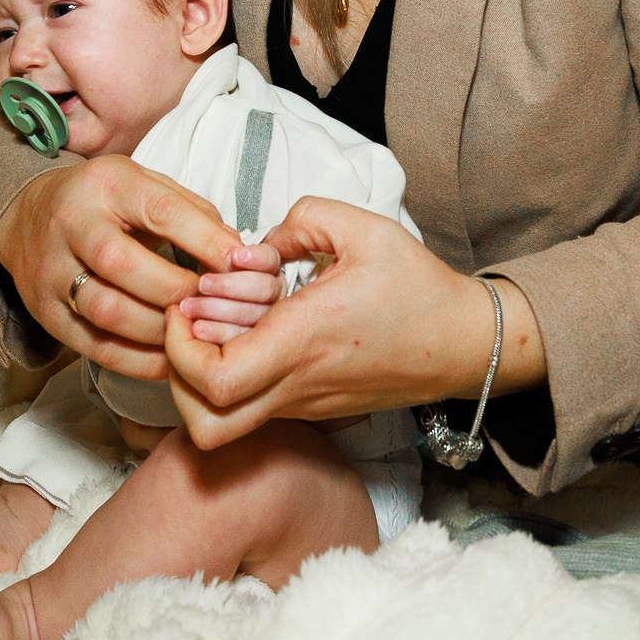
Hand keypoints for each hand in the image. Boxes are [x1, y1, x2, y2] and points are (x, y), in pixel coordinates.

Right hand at [0, 156, 245, 382]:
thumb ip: (193, 214)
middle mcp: (72, 224)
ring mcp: (51, 271)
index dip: (204, 240)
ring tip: (193, 335)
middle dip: (176, 290)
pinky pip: (94, 346)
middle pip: (123, 264)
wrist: (26, 215)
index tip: (240, 263)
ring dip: (159, 331)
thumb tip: (238, 256)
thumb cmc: (106, 202)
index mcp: (107, 184)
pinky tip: (169, 360)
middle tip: (214, 306)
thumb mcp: (145, 185)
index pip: (159, 210)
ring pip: (106, 311)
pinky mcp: (44, 312)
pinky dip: (138, 361)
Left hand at [162, 197, 532, 450]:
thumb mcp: (366, 228)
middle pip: (203, 421)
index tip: (183, 305)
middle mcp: (297, 385)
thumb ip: (303, 216)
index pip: (213, 380)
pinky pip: (250, 409)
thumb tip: (259, 240)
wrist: (464, 344)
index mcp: (304, 341)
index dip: (178, 348)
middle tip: (186, 322)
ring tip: (214, 328)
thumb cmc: (418, 288)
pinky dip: (230, 379)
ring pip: (221, 422)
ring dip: (199, 379)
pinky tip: (249, 333)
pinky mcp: (310, 408)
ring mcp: (302, 404)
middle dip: (175, 373)